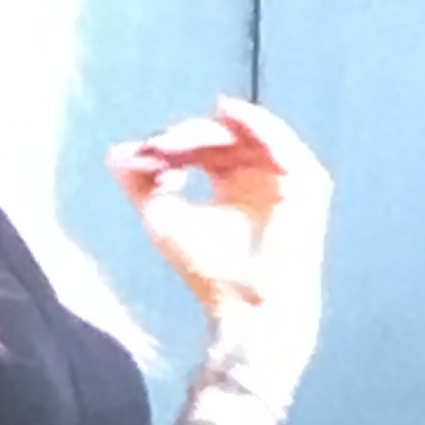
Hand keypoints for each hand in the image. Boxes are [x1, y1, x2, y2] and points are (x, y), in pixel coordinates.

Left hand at [108, 97, 330, 410]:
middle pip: (226, 136)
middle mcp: (261, 177)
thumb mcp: (162, 220)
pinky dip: (260, 127)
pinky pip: (286, 146)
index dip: (174, 144)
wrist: (247, 310)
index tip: (145, 156)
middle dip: (190, 136)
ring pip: (253, 134)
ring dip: (217, 129)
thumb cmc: (208, 274)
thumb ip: (140, 184)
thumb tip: (116, 153)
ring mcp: (286, 180)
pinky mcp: (309, 186)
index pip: (204, 146)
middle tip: (161, 147)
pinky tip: (230, 114)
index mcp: (232, 184)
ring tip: (184, 136)